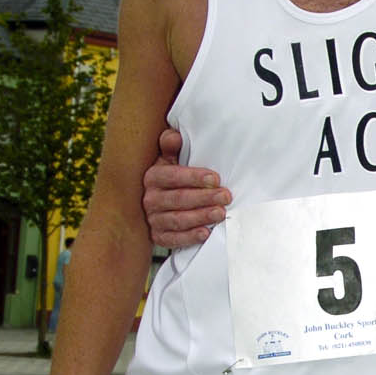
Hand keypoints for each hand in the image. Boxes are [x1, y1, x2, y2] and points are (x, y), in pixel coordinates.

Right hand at [142, 128, 229, 246]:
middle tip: (226, 196)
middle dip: (204, 198)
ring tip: (221, 213)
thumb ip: (171, 147)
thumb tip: (174, 135)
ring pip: (177, 219)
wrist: (160, 205)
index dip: (194, 177)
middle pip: (178, 199)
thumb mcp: (171, 160)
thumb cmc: (173, 179)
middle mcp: (150, 199)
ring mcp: (153, 219)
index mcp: (152, 177)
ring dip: (201, 217)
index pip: (172, 176)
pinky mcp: (158, 236)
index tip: (215, 178)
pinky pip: (173, 239)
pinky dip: (190, 237)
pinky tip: (206, 233)